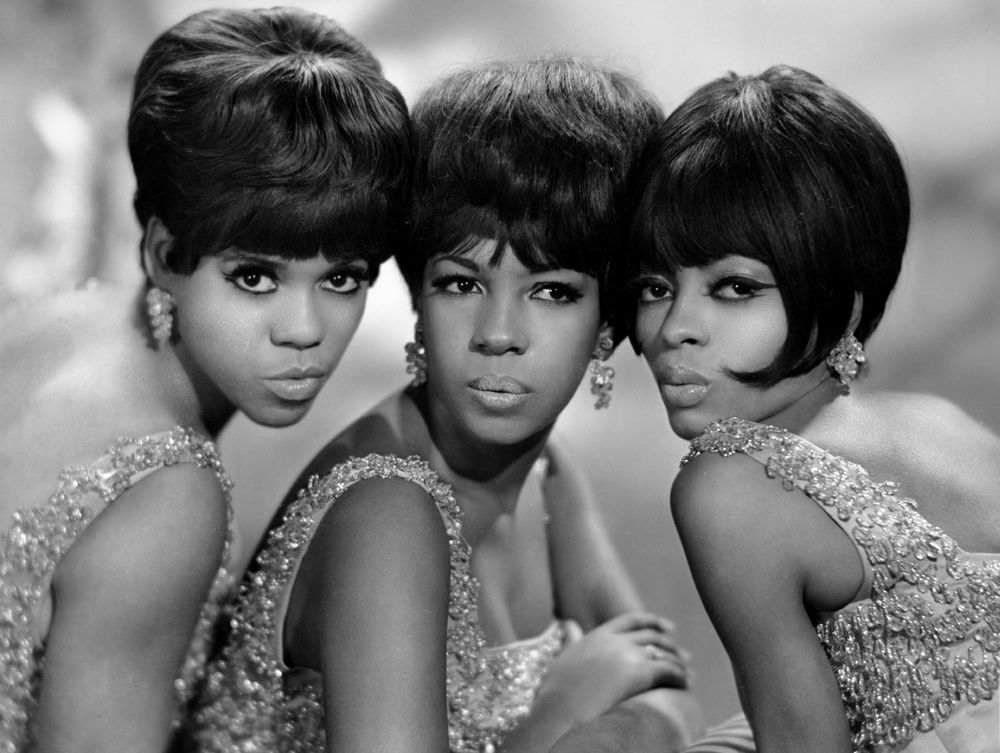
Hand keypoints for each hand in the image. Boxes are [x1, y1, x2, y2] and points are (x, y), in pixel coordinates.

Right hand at [536, 613, 689, 723]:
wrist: (560, 710)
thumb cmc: (556, 693)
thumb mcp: (563, 657)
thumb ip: (572, 639)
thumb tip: (570, 625)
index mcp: (598, 635)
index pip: (631, 620)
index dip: (652, 621)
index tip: (667, 627)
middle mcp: (615, 640)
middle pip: (652, 636)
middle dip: (671, 645)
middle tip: (685, 656)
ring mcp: (628, 654)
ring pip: (663, 653)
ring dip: (679, 663)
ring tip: (689, 674)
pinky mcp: (640, 672)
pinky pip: (669, 671)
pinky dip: (680, 677)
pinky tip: (686, 684)